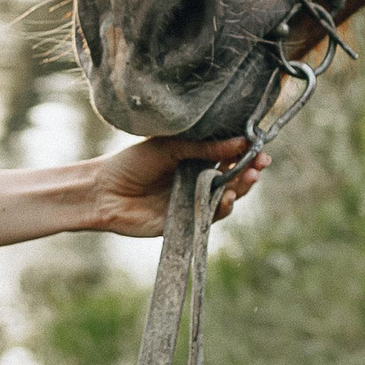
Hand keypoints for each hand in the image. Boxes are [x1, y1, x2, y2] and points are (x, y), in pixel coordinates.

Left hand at [88, 136, 266, 237]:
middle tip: (260, 164)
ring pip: (226, 197)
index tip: (260, 148)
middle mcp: (197, 180)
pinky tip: (228, 197)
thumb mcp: (169, 148)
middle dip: (249, 171)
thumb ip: (203, 147)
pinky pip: (211, 217)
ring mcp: (193, 202)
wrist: (104, 192)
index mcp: (193, 158)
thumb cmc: (132, 163)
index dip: (245, 153)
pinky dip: (223, 208)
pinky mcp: (188, 222)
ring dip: (240, 188)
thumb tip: (240, 142)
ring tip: (248, 178)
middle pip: (232, 177)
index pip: (227, 155)